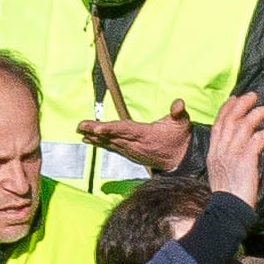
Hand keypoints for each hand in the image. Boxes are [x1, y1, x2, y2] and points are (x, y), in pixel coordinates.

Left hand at [77, 100, 197, 174]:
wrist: (180, 159)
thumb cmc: (180, 139)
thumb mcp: (183, 124)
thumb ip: (179, 113)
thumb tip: (179, 103)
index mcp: (147, 135)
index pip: (125, 131)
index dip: (110, 129)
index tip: (96, 129)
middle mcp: (136, 145)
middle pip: (113, 136)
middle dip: (95, 132)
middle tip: (80, 126)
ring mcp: (132, 150)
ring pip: (110, 143)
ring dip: (94, 138)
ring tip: (81, 131)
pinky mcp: (130, 153)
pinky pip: (112, 148)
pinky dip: (100, 144)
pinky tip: (89, 140)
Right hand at [207, 89, 263, 207]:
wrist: (228, 208)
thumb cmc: (229, 193)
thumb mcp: (222, 171)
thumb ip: (227, 157)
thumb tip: (239, 150)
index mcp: (213, 152)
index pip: (218, 124)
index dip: (226, 109)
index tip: (235, 98)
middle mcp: (220, 150)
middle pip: (230, 119)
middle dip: (242, 104)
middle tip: (254, 95)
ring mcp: (232, 154)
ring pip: (244, 125)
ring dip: (258, 114)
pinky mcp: (246, 159)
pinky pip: (258, 139)